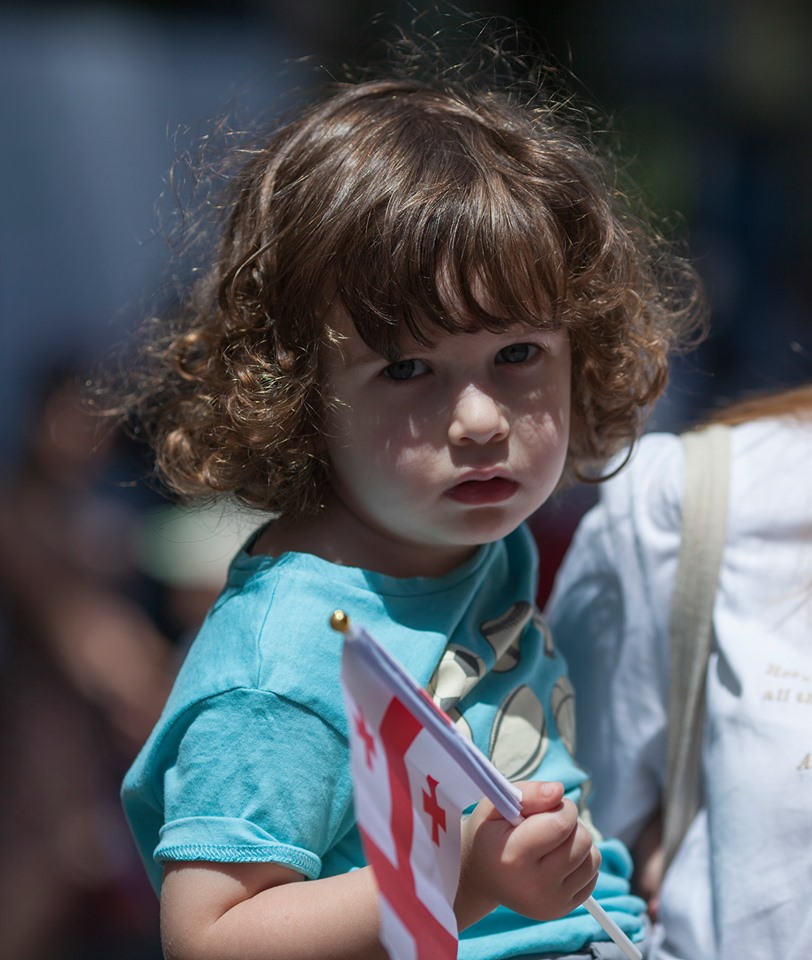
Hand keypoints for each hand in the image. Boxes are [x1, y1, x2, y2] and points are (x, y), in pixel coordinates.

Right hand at [456, 781, 600, 926]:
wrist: (480, 876)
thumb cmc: (490, 834)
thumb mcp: (496, 804)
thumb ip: (528, 793)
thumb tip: (559, 791)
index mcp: (513, 857)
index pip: (561, 824)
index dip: (562, 807)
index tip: (549, 805)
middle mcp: (534, 886)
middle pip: (581, 842)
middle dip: (571, 823)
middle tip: (549, 824)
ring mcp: (551, 902)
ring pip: (592, 858)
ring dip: (578, 842)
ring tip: (554, 841)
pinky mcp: (563, 909)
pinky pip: (592, 876)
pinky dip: (582, 861)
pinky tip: (559, 859)